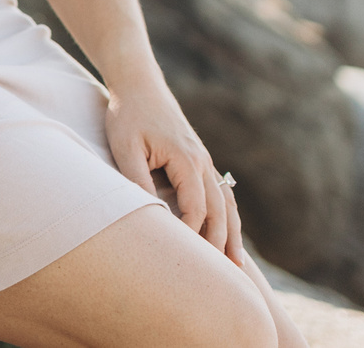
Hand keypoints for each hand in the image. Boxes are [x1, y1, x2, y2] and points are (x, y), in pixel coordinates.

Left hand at [104, 68, 241, 259]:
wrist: (139, 84)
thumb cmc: (128, 115)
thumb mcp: (125, 148)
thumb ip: (137, 180)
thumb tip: (150, 214)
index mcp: (187, 159)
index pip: (196, 209)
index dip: (192, 236)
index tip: (185, 261)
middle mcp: (203, 161)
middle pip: (219, 211)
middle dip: (221, 245)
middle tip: (223, 280)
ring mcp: (205, 160)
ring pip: (227, 204)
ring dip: (233, 234)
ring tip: (238, 267)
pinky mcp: (200, 159)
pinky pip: (221, 193)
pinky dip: (228, 216)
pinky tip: (229, 233)